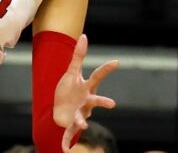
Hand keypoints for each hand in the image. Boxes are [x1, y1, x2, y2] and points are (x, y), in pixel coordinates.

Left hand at [53, 35, 118, 151]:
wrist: (61, 111)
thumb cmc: (69, 91)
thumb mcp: (71, 72)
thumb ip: (78, 56)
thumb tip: (84, 36)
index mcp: (87, 88)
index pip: (98, 76)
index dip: (106, 69)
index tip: (116, 62)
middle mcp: (86, 101)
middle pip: (96, 100)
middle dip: (103, 102)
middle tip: (112, 104)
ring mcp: (79, 113)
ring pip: (82, 118)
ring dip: (82, 122)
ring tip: (84, 126)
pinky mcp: (70, 123)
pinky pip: (68, 133)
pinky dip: (66, 141)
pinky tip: (65, 149)